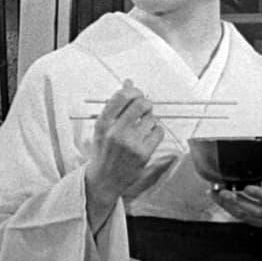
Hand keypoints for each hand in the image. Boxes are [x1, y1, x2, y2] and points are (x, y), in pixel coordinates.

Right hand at [85, 79, 166, 202]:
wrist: (104, 179)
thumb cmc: (104, 149)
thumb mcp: (103, 126)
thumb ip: (115, 104)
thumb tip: (129, 81)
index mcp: (103, 123)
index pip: (122, 96)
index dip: (133, 90)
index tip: (136, 94)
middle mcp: (116, 132)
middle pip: (141, 104)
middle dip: (145, 103)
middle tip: (143, 109)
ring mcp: (131, 143)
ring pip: (151, 118)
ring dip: (149, 120)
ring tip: (141, 129)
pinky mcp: (143, 153)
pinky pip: (158, 132)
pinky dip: (155, 132)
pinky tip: (146, 138)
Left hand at [209, 131, 261, 235]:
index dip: (260, 195)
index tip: (248, 187)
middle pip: (255, 209)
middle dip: (238, 202)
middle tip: (224, 192)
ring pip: (244, 215)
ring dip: (228, 205)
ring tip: (215, 192)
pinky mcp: (256, 222)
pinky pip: (240, 216)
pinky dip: (226, 207)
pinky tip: (216, 196)